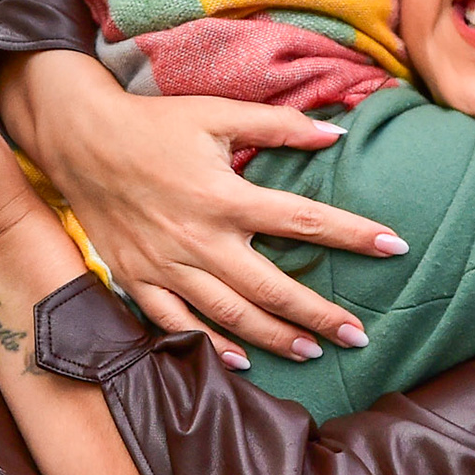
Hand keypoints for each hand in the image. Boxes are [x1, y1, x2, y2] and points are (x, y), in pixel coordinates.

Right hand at [0, 50, 407, 363]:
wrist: (80, 140)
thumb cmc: (155, 124)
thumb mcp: (218, 113)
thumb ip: (279, 125)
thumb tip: (336, 132)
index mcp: (225, 196)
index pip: (304, 220)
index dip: (353, 234)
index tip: (394, 246)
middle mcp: (199, 238)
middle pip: (271, 287)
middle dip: (319, 315)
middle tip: (358, 335)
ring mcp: (166, 265)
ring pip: (228, 314)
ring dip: (273, 337)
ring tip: (313, 352)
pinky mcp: (138, 279)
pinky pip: (175, 323)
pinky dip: (207, 344)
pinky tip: (240, 362)